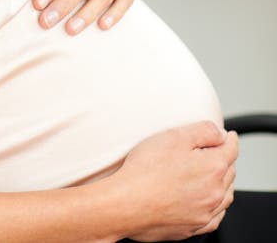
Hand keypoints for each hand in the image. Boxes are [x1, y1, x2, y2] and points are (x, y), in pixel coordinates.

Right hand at [117, 121, 237, 240]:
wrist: (126, 204)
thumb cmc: (145, 171)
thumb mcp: (174, 137)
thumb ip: (203, 131)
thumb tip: (220, 133)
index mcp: (213, 169)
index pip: (231, 150)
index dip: (230, 139)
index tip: (229, 135)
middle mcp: (213, 193)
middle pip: (229, 172)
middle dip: (226, 159)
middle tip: (218, 150)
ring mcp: (204, 213)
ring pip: (225, 196)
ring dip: (224, 183)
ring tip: (216, 174)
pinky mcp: (193, 228)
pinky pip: (215, 217)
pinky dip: (217, 206)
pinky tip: (209, 201)